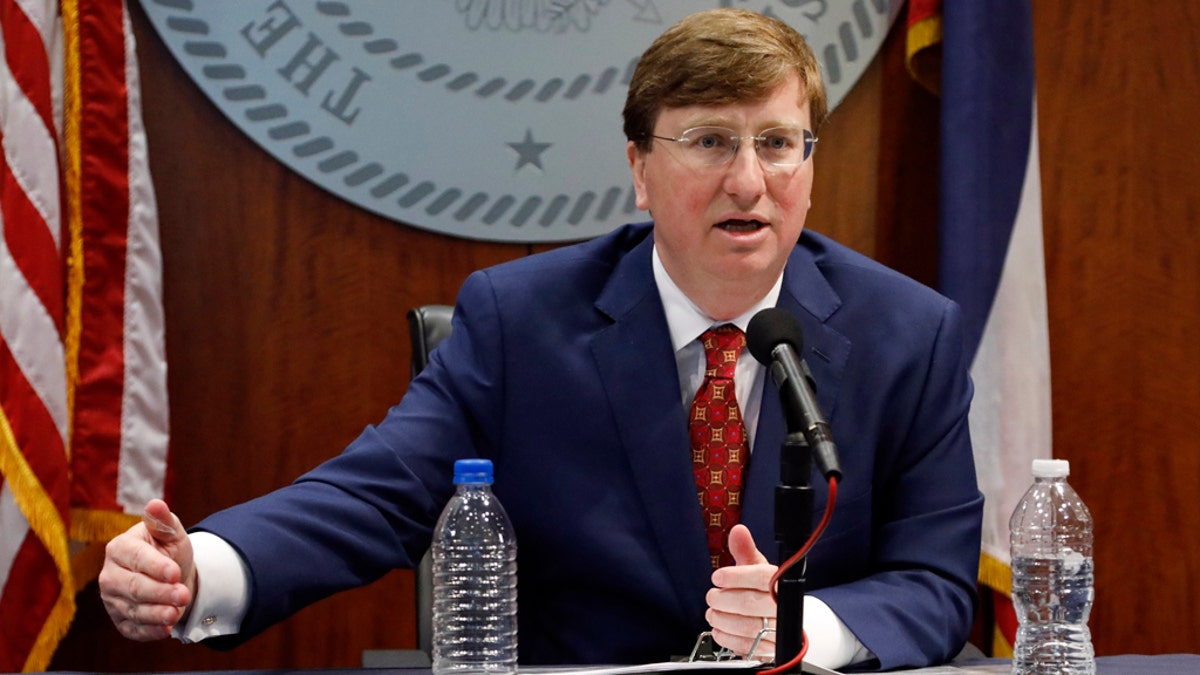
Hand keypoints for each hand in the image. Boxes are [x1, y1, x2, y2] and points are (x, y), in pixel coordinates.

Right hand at [98, 499, 195, 640]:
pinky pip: (132, 629)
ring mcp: (112, 599)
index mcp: (119, 548)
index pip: (135, 558)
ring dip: (155, 614)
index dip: (155, 566)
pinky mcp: (120, 620)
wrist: (173, 577)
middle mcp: (109, 575)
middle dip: (159, 592)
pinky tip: (164, 630)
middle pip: (132, 586)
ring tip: (175, 613)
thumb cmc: (169, 550)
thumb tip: (156, 503)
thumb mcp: (171, 533)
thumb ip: (163, 520)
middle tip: (183, 595)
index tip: (175, 572)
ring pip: (132, 609)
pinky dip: (148, 631)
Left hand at [705, 524, 777, 659]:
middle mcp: (783, 608)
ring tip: (712, 613)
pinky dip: (728, 639)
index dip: (738, 576)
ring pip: (748, 627)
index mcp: (781, 584)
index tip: (717, 577)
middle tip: (712, 596)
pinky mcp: (772, 652)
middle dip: (723, 600)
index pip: (763, 577)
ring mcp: (779, 632)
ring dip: (723, 619)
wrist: (781, 621)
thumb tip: (738, 531)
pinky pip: (748, 648)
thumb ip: (745, 551)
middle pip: (751, 603)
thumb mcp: (756, 569)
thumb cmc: (764, 592)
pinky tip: (719, 630)